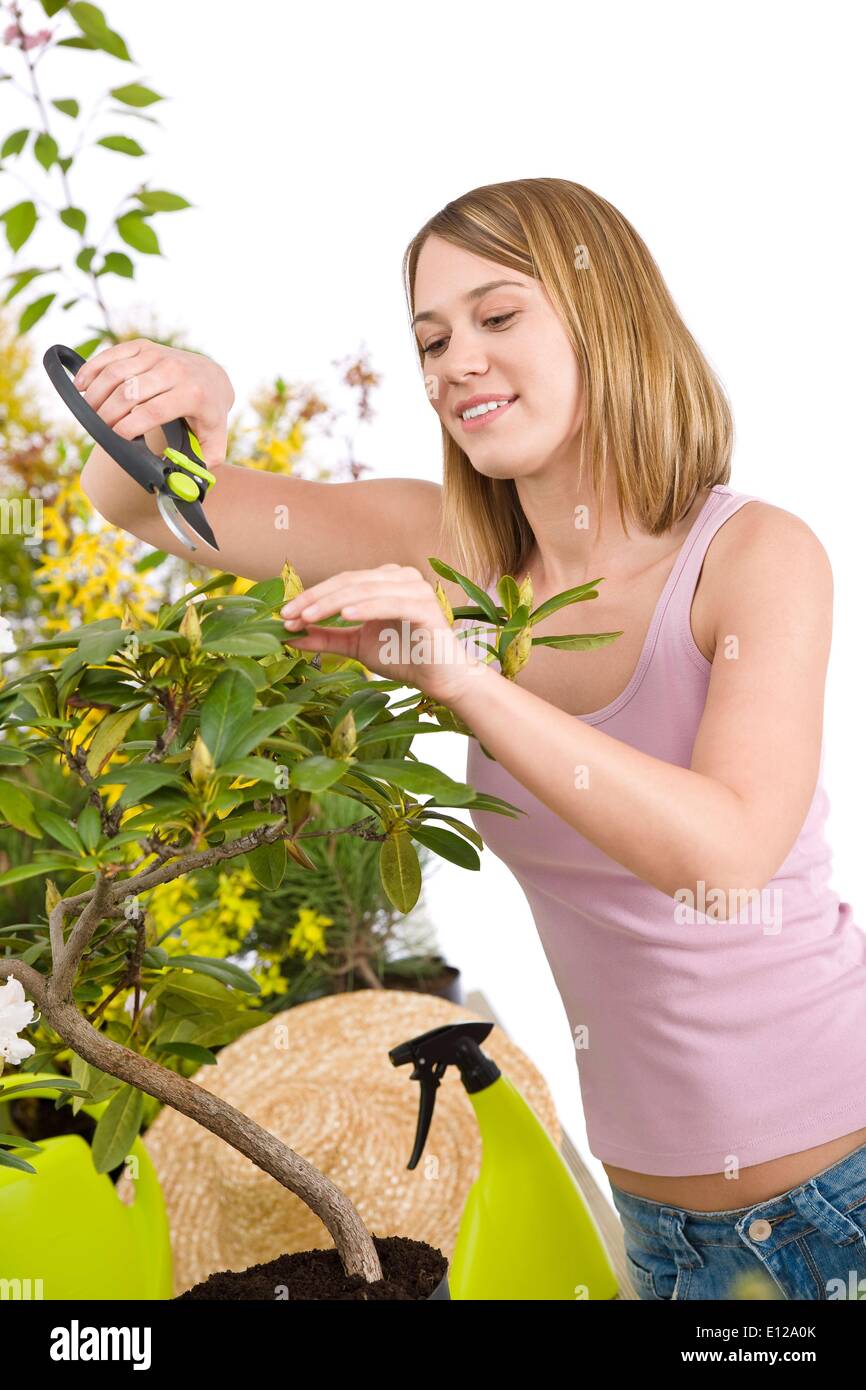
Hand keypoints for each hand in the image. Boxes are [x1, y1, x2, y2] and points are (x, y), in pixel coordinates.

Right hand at [70, 338, 234, 469]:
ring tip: (88, 411)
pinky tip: (81, 386)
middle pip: (129, 392)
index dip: (129, 426)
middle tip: (98, 429)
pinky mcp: (143, 346)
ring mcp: (157, 355)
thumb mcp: (215, 439)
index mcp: (192, 394)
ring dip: (96, 393)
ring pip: (116, 372)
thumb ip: (204, 463)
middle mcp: (174, 371)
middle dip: (107, 413)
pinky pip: (112, 355)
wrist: (212, 376)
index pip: (153, 411)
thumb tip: (189, 484)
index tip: (115, 438)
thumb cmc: (208, 412)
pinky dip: (92, 369)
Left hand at [281, 563, 485, 704]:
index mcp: (385, 581)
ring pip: (365, 589)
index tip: (285, 616)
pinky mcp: (427, 607)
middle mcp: (400, 578)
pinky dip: (366, 607)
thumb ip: (326, 637)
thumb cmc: (403, 657)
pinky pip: (391, 603)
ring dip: (333, 603)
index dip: (311, 597)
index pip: (341, 582)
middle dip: (315, 599)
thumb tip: (288, 634)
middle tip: (290, 616)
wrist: (441, 679)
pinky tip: (345, 616)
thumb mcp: (356, 646)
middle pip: (349, 582)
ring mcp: (415, 589)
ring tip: (308, 618)